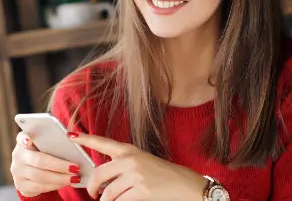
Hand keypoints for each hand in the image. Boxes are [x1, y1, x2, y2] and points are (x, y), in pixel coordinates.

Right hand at [11, 132, 80, 196]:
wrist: (34, 169)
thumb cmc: (46, 150)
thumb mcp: (47, 141)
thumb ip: (54, 138)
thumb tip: (73, 137)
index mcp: (24, 140)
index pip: (22, 137)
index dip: (24, 138)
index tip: (29, 140)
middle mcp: (18, 155)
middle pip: (39, 160)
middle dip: (59, 165)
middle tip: (75, 167)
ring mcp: (17, 172)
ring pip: (39, 177)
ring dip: (59, 178)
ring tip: (74, 177)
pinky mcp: (21, 186)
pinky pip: (39, 187)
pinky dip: (55, 185)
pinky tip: (65, 182)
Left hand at [68, 132, 206, 200]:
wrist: (182, 183)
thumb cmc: (160, 173)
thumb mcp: (141, 162)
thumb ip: (121, 165)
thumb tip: (101, 181)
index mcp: (129, 150)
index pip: (103, 143)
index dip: (85, 139)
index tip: (71, 135)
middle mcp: (130, 159)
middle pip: (98, 175)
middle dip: (92, 189)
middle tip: (94, 194)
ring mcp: (135, 174)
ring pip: (107, 193)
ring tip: (112, 200)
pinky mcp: (141, 190)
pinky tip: (127, 200)